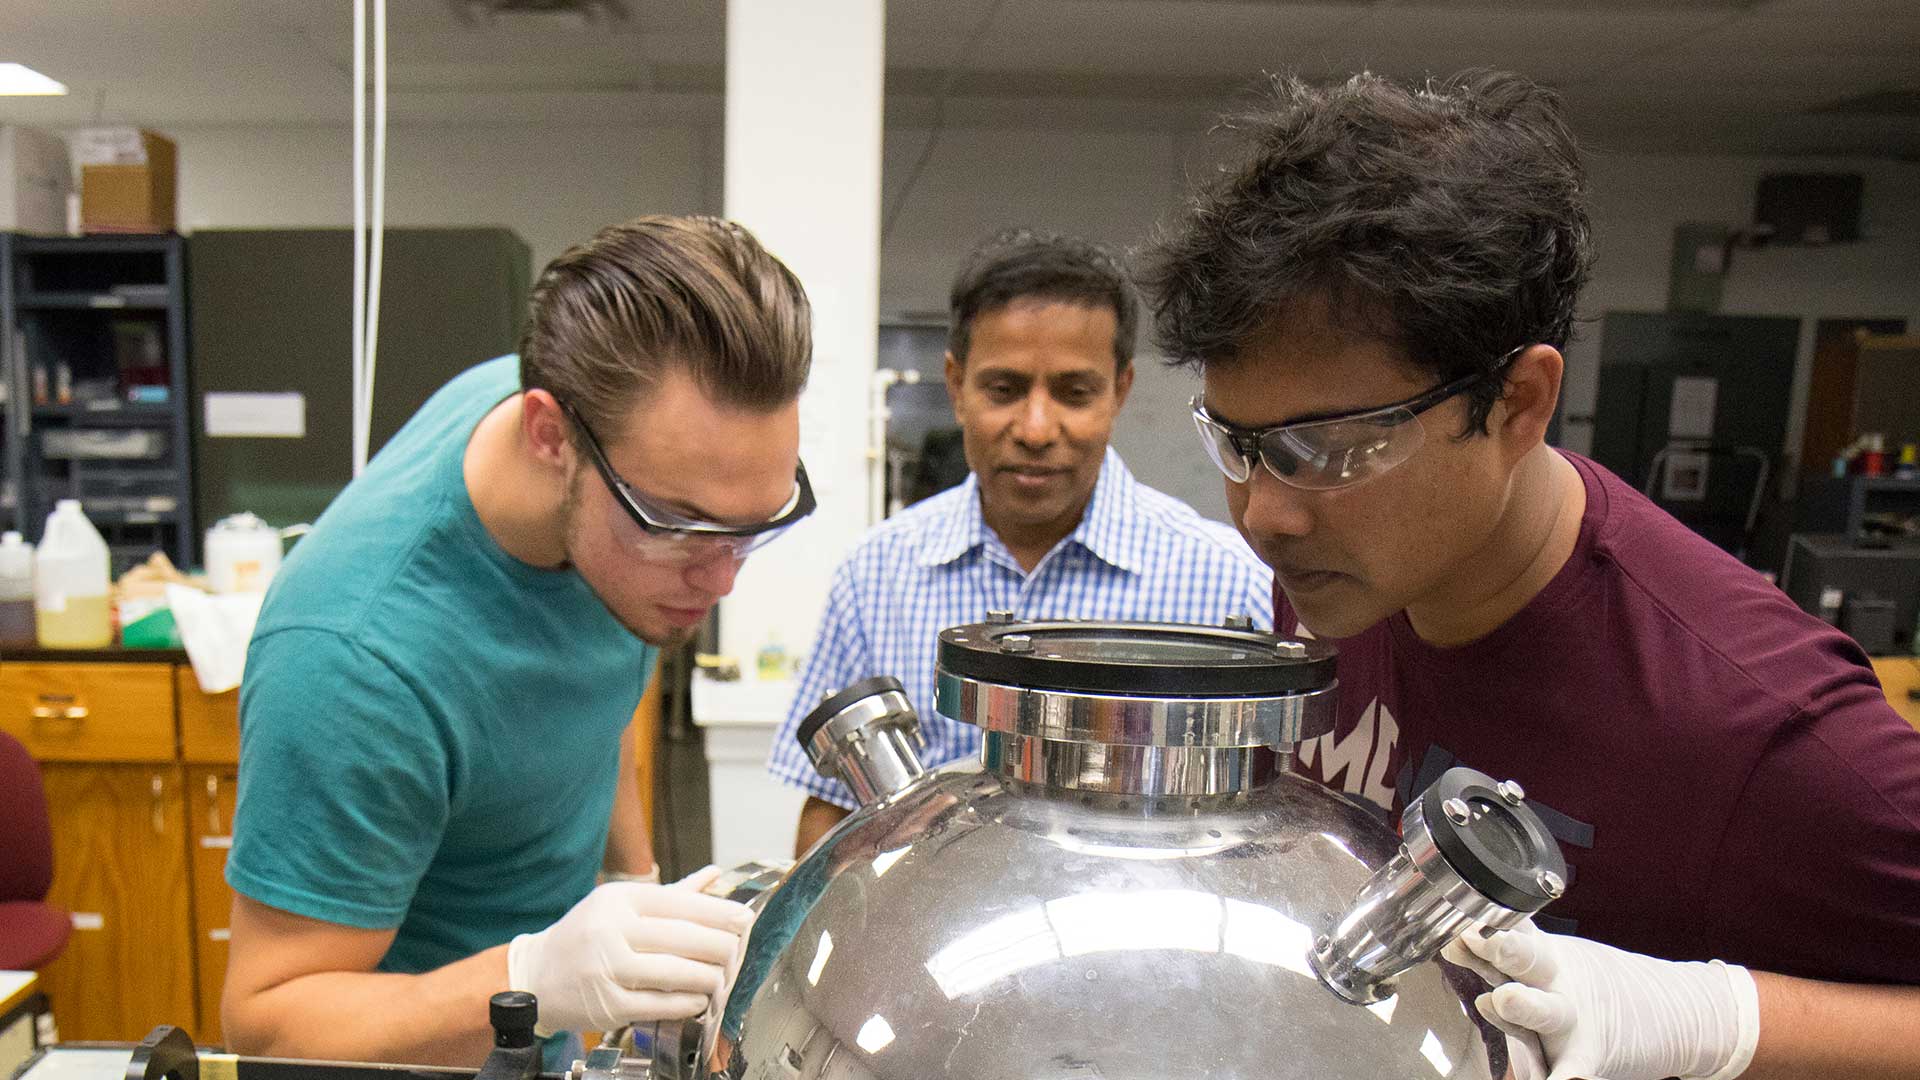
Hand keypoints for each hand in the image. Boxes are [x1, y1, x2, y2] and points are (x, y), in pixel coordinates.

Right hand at [508, 865, 752, 1035]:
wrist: (534, 976)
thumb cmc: (585, 937)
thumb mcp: (620, 905)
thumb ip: (671, 894)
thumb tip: (713, 875)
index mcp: (618, 899)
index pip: (680, 902)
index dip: (719, 912)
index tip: (745, 919)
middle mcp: (611, 929)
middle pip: (683, 937)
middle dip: (721, 946)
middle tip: (739, 951)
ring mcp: (607, 968)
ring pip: (675, 972)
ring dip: (708, 977)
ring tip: (721, 977)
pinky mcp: (607, 1004)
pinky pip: (659, 1004)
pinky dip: (687, 1002)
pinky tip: (700, 999)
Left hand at [1442, 919, 1759, 1079]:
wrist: (1672, 1012)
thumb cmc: (1593, 984)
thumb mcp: (1555, 957)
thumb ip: (1508, 950)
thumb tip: (1455, 934)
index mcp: (1542, 955)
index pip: (1510, 929)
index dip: (1487, 923)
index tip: (1465, 916)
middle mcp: (1555, 982)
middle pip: (1528, 960)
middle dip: (1507, 949)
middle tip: (1483, 939)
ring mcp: (1573, 1020)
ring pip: (1543, 1011)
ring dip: (1523, 1005)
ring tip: (1503, 999)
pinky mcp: (1588, 1056)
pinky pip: (1569, 1070)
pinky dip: (1560, 1076)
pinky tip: (1549, 1079)